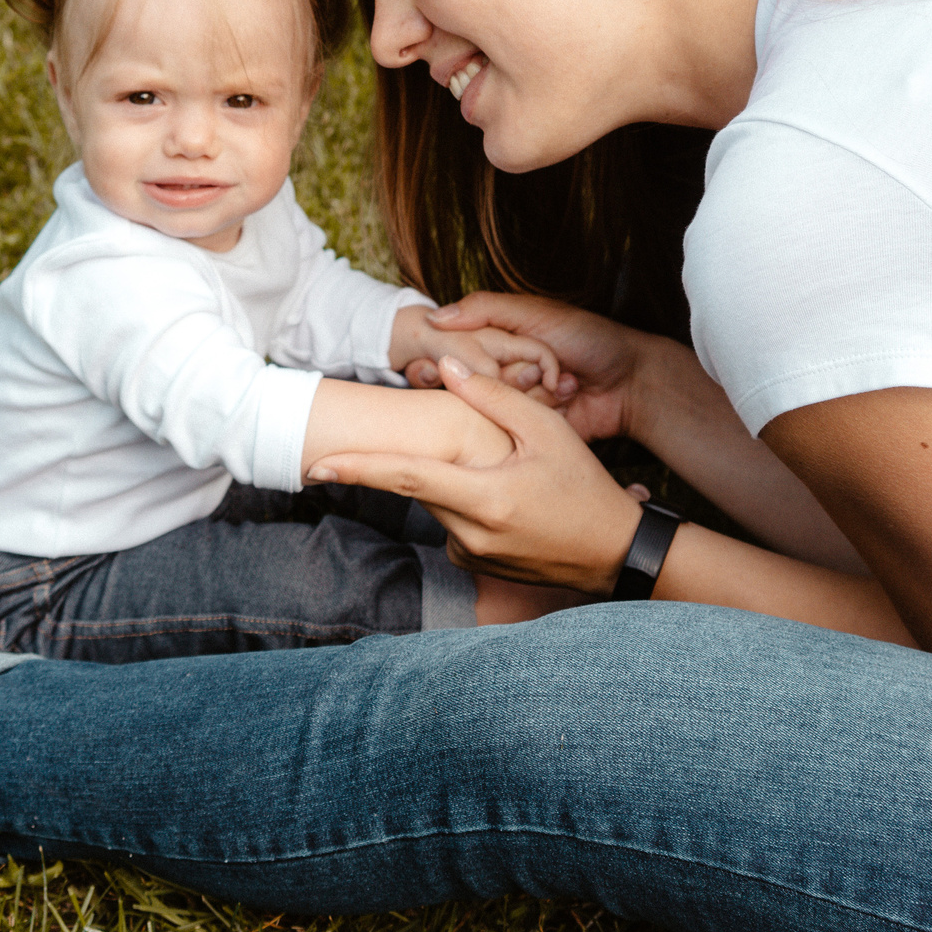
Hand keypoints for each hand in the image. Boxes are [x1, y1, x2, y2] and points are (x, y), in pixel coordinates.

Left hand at [311, 356, 645, 592]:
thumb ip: (492, 396)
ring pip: (435, 503)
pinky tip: (508, 501)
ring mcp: (470, 555)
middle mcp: (470, 534)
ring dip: (450, 481)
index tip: (316, 464)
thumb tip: (443, 365)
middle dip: (421, 459)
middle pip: (420, 484)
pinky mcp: (475, 566)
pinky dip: (465, 504)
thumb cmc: (585, 486)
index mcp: (484, 497)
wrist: (616, 552)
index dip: (357, 468)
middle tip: (453, 444)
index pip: (405, 476)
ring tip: (507, 475)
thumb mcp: (547, 430)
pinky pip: (452, 524)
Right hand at [423, 293, 648, 444]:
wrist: (633, 381)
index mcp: (494, 344)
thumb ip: (484, 309)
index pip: (450, 357)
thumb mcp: (534, 313)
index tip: (450, 363)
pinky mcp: (532, 432)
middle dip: (502, 378)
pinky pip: (516, 431)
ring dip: (526, 396)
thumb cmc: (588, 337)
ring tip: (563, 383)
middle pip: (467, 388)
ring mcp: (515, 406)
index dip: (448, 362)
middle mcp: (499, 376)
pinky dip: (537, 417)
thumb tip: (434, 319)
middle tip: (534, 371)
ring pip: (491, 411)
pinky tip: (565, 402)